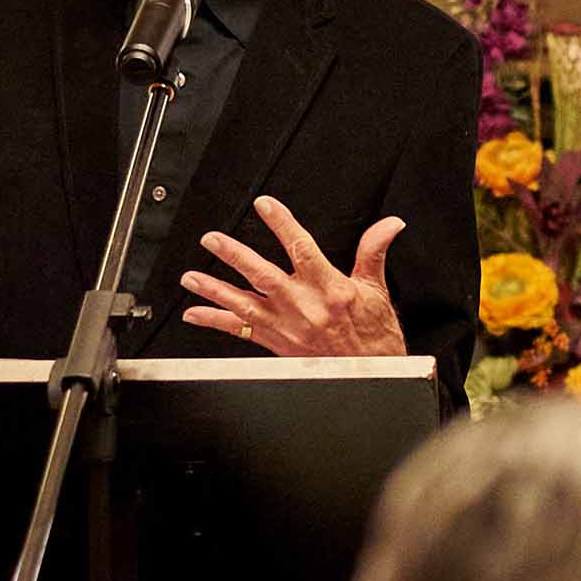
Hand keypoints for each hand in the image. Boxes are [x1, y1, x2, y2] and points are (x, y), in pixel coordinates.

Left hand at [179, 197, 408, 357]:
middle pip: (264, 276)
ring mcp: (288, 328)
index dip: (282, 224)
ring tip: (191, 276)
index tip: (265, 205)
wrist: (373, 375)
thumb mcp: (377, 290)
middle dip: (235, 257)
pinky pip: (241, 332)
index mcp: (331, 289)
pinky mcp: (277, 344)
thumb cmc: (375, 335)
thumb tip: (389, 225)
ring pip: (245, 305)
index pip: (302, 248)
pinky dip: (216, 322)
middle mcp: (305, 308)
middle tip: (212, 240)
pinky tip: (194, 313)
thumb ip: (374, 252)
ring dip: (215, 290)